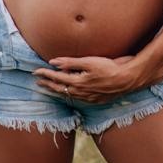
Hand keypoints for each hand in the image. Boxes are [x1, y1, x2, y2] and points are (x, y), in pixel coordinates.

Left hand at [33, 55, 147, 102]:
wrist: (126, 80)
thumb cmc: (109, 67)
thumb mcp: (89, 61)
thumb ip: (71, 62)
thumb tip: (53, 62)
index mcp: (78, 82)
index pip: (57, 78)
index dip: (46, 74)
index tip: (36, 71)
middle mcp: (80, 92)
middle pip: (59, 89)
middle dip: (47, 84)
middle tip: (37, 81)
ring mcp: (87, 98)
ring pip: (67, 95)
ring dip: (56, 91)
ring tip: (47, 88)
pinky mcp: (94, 100)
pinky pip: (76, 99)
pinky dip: (68, 95)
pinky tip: (68, 94)